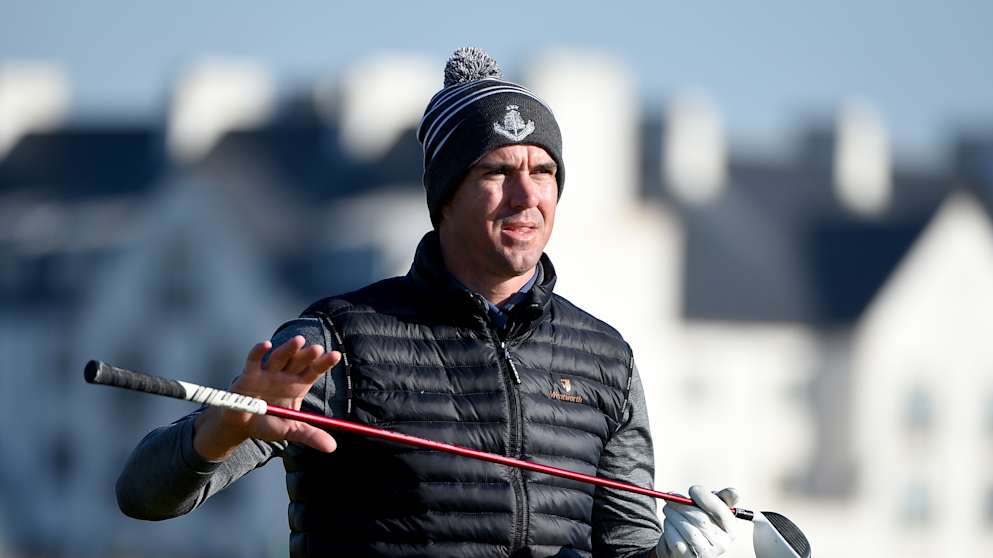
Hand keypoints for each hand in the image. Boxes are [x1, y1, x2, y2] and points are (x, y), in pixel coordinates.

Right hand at [194, 336, 341, 459]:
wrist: (241, 426)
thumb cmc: (268, 424)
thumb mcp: (291, 430)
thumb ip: (310, 436)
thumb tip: (332, 448)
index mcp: (298, 385)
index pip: (313, 371)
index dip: (324, 363)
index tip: (336, 355)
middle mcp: (285, 375)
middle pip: (298, 361)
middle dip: (307, 355)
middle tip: (317, 349)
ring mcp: (267, 372)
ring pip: (279, 357)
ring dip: (288, 349)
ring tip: (298, 341)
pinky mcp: (248, 374)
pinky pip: (253, 360)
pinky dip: (258, 352)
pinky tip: (266, 345)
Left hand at [658, 486, 737, 557]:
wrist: (683, 544)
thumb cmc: (699, 522)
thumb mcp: (711, 508)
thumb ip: (722, 498)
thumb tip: (733, 493)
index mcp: (730, 529)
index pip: (721, 510)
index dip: (705, 497)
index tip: (693, 490)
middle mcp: (722, 544)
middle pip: (701, 520)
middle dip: (682, 505)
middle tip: (670, 497)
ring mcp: (706, 554)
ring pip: (688, 530)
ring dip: (673, 515)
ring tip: (668, 509)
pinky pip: (676, 540)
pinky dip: (669, 527)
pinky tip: (669, 523)